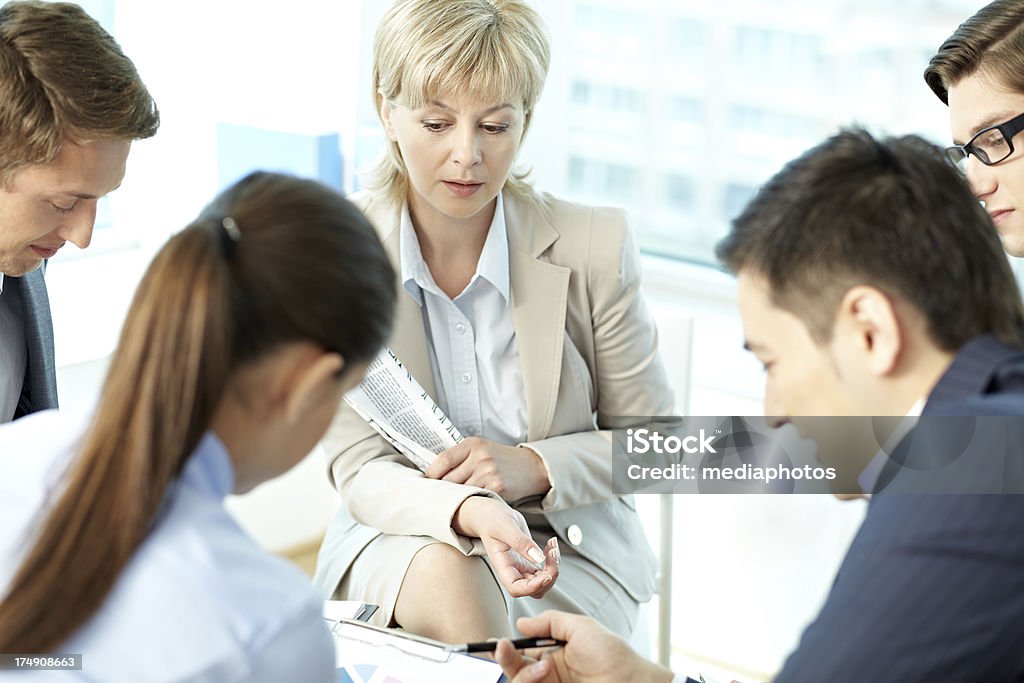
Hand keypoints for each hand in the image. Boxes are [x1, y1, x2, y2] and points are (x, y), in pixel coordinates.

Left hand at [426, 437, 549, 502]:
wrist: (531, 468)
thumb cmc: (501, 459)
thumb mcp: (481, 449)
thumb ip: (460, 458)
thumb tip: (432, 475)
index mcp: (473, 444)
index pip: (443, 460)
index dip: (431, 474)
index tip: (426, 483)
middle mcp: (480, 457)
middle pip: (449, 479)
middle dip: (441, 491)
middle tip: (435, 498)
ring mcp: (489, 473)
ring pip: (460, 492)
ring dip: (454, 500)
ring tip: (450, 504)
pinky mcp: (497, 489)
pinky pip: (474, 500)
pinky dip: (469, 504)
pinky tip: (468, 506)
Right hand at [453, 496, 559, 597]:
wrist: (491, 515)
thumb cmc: (492, 519)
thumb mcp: (504, 527)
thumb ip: (521, 542)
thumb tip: (539, 558)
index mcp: (502, 565)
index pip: (516, 588)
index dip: (533, 587)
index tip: (547, 575)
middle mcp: (513, 570)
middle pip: (535, 589)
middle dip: (550, 575)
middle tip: (552, 552)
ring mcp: (522, 567)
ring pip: (543, 581)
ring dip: (553, 568)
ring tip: (552, 546)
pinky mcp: (530, 560)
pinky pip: (546, 569)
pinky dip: (553, 559)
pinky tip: (551, 544)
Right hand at [495, 611, 673, 682]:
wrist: (633, 681)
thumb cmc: (614, 655)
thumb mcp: (581, 627)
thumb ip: (551, 621)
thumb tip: (522, 622)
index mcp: (552, 654)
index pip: (521, 652)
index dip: (505, 648)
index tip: (496, 642)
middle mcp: (548, 674)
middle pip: (514, 670)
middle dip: (506, 659)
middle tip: (505, 648)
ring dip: (522, 673)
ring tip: (543, 665)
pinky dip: (528, 681)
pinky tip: (543, 673)